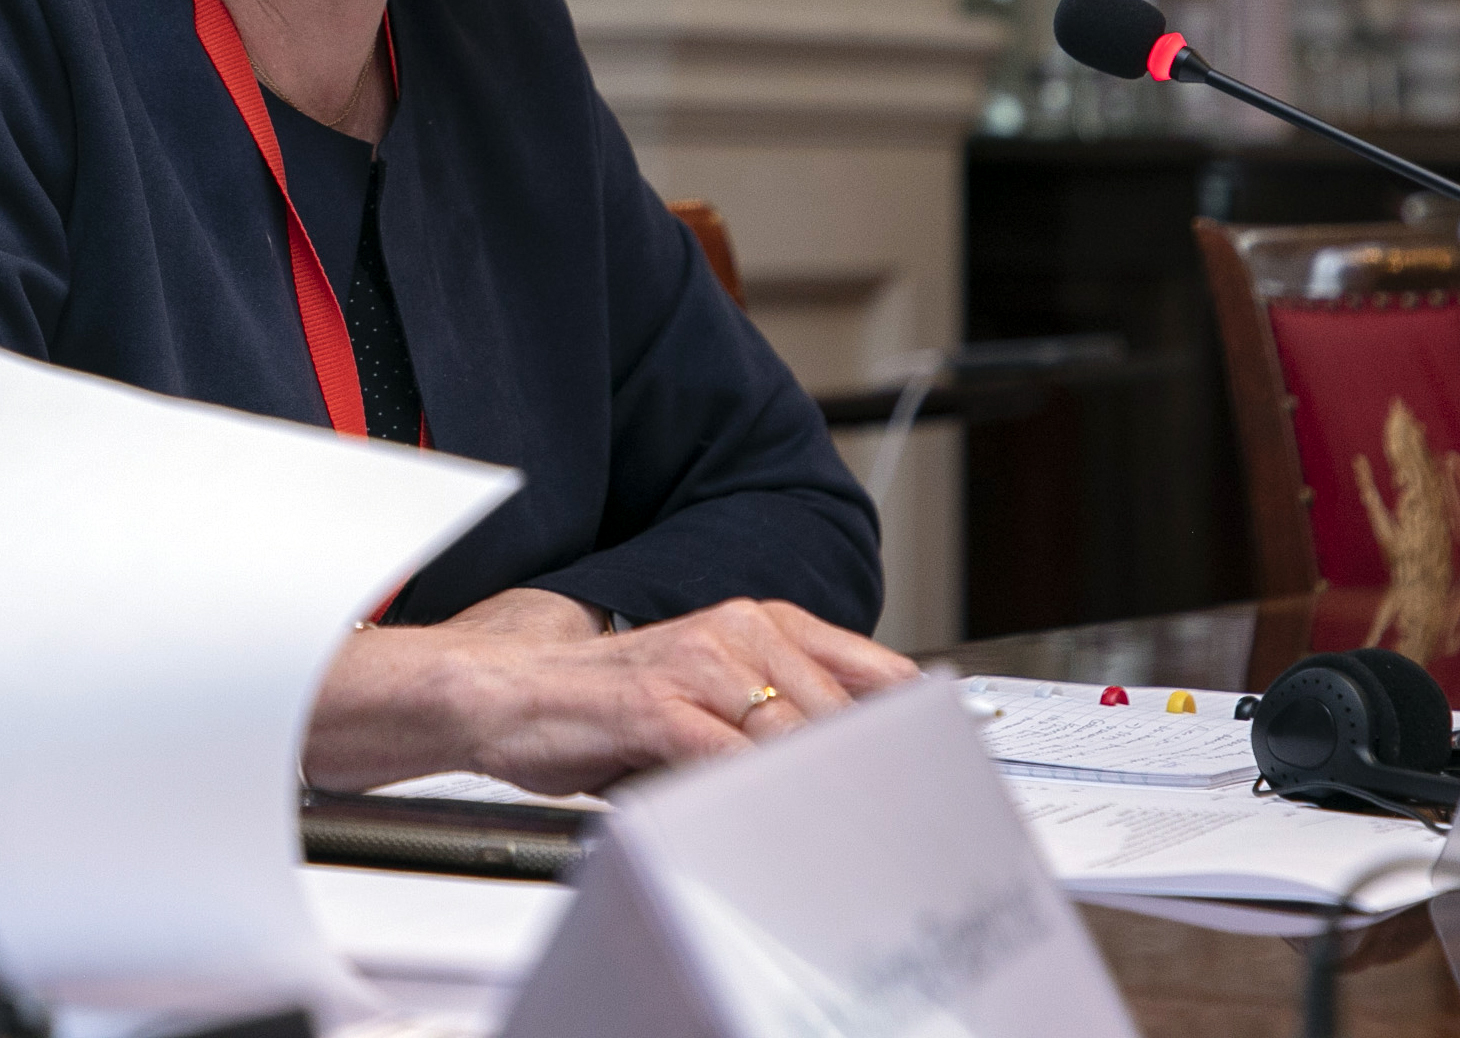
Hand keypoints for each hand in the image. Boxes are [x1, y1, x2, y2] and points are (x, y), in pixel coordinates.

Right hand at [305, 590, 919, 794]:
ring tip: (861, 834)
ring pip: (797, 730)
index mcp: (762, 625)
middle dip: (879, 769)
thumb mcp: (706, 701)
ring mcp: (702, 662)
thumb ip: (771, 721)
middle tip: (911, 823)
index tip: (950, 768)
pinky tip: (777, 823)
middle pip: (843, 707)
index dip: (915, 722)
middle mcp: (741, 630)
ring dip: (830, 786)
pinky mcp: (661, 703)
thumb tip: (850, 774)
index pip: (870, 668)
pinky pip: (731, 755)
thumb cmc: (607, 710)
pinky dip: (760, 793)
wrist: (508, 695)